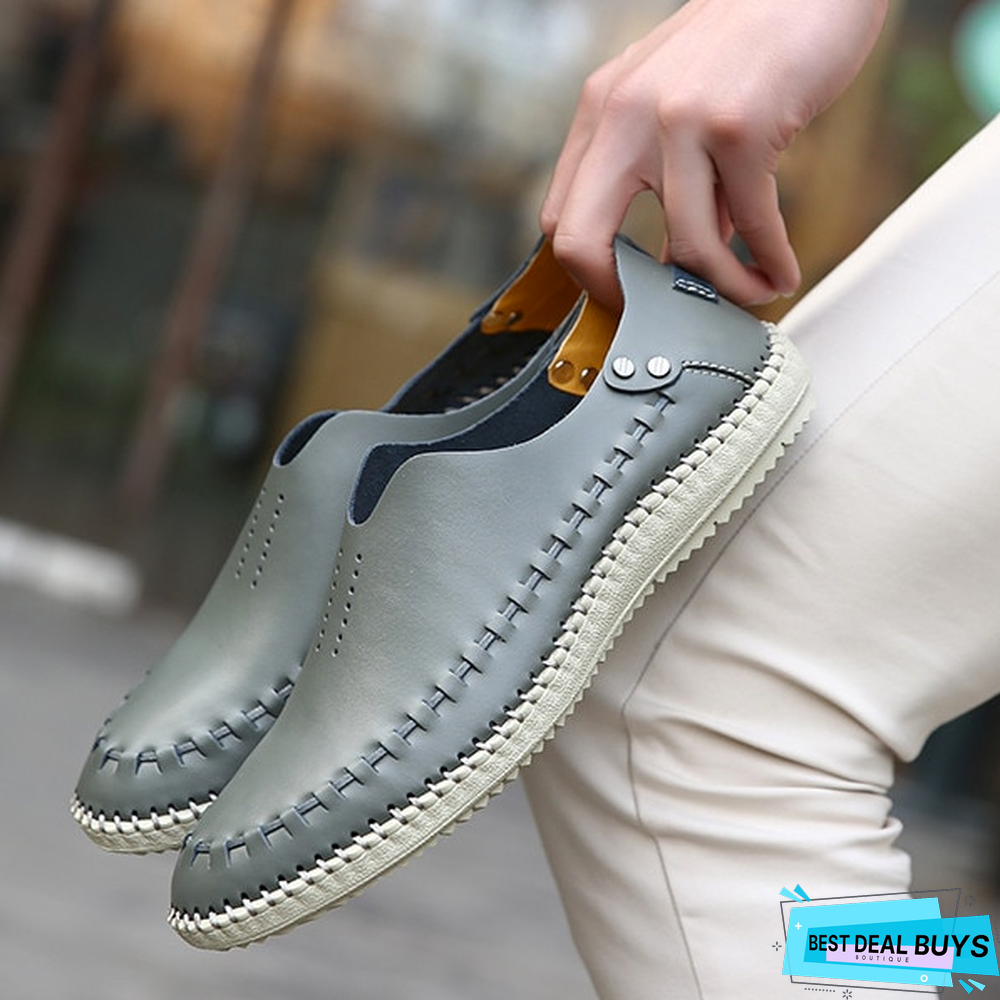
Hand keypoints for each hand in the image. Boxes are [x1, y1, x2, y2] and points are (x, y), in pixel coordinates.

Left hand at [541, 0, 889, 306]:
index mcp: (601, 111)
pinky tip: (779, 274)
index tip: (628, 299)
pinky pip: (751, 224)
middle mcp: (626, 114)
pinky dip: (769, 263)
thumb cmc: (746, 46)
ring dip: (723, 289)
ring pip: (687, 246)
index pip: (560, 218)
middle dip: (620, 299)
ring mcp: (679, 119)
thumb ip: (665, 179)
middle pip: (581, 242)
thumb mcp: (677, 103)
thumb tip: (676, 264)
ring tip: (751, 295)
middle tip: (660, 320)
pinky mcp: (740, 127)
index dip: (589, 275)